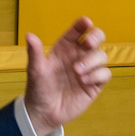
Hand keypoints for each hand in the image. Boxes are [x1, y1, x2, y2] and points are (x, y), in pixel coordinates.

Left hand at [23, 17, 111, 134]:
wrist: (44, 113)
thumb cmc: (38, 88)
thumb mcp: (35, 70)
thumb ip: (35, 52)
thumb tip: (29, 35)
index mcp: (65, 47)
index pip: (78, 30)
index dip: (83, 24)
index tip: (86, 23)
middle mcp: (79, 55)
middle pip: (97, 37)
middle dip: (96, 36)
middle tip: (88, 44)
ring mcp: (89, 69)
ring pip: (101, 55)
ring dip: (91, 61)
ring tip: (77, 72)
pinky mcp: (95, 83)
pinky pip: (105, 73)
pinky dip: (96, 75)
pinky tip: (83, 81)